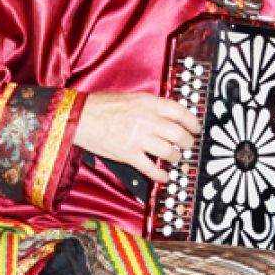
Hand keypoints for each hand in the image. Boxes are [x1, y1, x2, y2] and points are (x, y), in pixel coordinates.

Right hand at [72, 91, 198, 183]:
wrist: (79, 117)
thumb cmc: (102, 105)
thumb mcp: (133, 97)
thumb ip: (153, 106)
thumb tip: (171, 115)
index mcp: (150, 104)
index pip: (182, 113)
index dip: (193, 123)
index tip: (196, 129)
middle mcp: (148, 121)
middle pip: (180, 135)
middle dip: (188, 143)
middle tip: (188, 146)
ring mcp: (139, 139)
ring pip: (169, 152)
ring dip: (176, 157)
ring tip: (175, 157)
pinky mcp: (128, 154)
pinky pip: (151, 169)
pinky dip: (161, 175)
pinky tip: (164, 177)